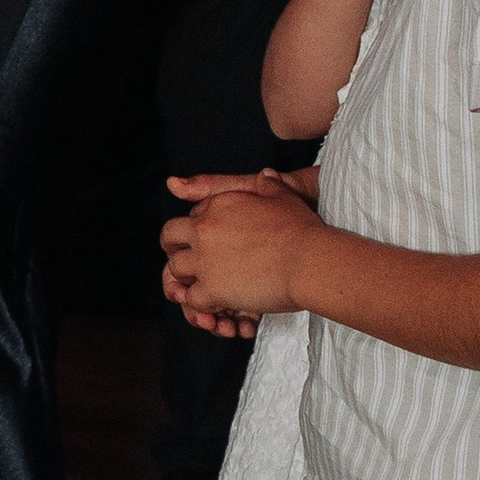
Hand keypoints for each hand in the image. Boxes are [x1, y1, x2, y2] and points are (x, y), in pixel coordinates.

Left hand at [161, 168, 317, 333]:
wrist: (309, 260)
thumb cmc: (302, 230)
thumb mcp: (284, 197)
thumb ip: (269, 185)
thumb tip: (266, 174)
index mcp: (219, 205)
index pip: (194, 214)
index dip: (199, 227)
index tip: (209, 238)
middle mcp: (204, 228)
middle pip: (169, 235)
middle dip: (173, 246)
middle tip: (183, 257)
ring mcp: (204, 259)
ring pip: (175, 268)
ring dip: (186, 277)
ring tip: (200, 284)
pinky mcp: (212, 288)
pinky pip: (192, 298)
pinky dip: (200, 304)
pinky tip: (215, 305)